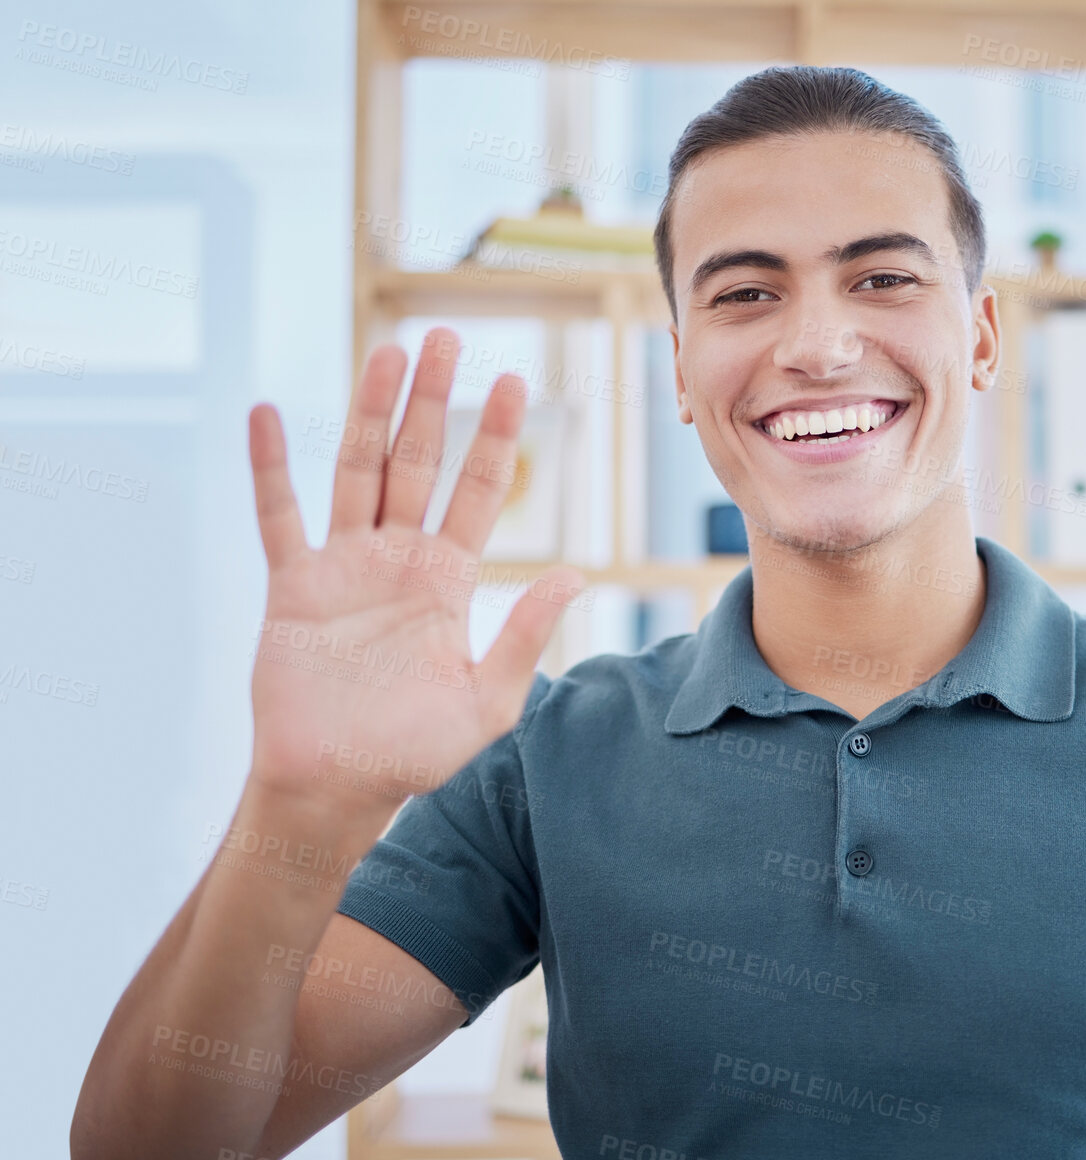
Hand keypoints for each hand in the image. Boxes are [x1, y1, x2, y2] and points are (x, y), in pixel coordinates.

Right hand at [245, 328, 580, 816]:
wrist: (336, 788)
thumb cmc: (414, 755)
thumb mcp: (487, 700)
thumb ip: (525, 636)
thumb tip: (577, 574)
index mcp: (447, 581)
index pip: (479, 492)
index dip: (496, 438)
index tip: (516, 381)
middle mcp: (397, 561)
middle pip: (418, 462)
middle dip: (432, 400)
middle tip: (445, 335)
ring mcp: (343, 568)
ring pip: (357, 472)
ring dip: (369, 412)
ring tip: (385, 350)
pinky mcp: (292, 588)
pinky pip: (279, 517)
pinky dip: (271, 468)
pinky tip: (266, 414)